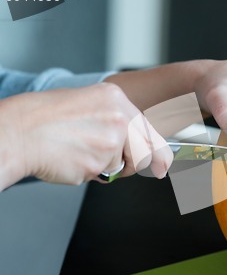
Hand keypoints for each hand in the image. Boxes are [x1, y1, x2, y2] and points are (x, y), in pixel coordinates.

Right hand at [0, 83, 171, 189]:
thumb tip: (139, 142)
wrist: (16, 131)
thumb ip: (114, 121)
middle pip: (145, 151)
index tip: (163, 165)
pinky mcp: (99, 162)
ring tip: (78, 151)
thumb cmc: (43, 118)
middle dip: (132, 163)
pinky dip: (87, 173)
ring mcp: (111, 140)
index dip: (157, 152)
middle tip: (109, 162)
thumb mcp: (87, 106)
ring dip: (104, 166)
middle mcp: (119, 117)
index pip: (149, 130)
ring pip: (121, 165)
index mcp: (116, 99)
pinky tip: (70, 159)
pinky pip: (101, 175)